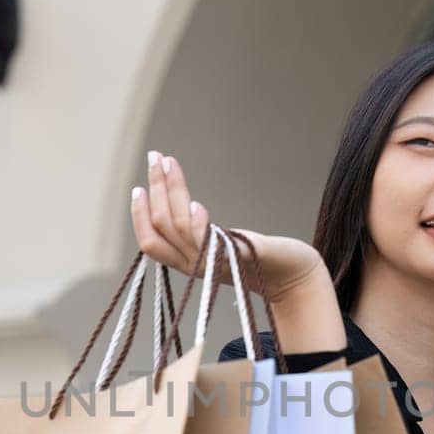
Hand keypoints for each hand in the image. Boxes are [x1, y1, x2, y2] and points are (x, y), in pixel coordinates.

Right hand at [131, 149, 327, 303]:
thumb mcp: (222, 243)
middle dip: (156, 189)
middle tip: (154, 157)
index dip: (139, 216)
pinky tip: (196, 204)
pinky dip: (199, 226)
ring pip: (180, 228)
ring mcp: (217, 263)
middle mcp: (198, 265)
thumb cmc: (260, 258)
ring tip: (169, 162)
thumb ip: (201, 232)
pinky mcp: (241, 259)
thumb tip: (182, 204)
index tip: (138, 187)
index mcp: (189, 262)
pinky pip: (210, 247)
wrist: (295, 276)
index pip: (151, 243)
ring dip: (173, 190)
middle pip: (163, 228)